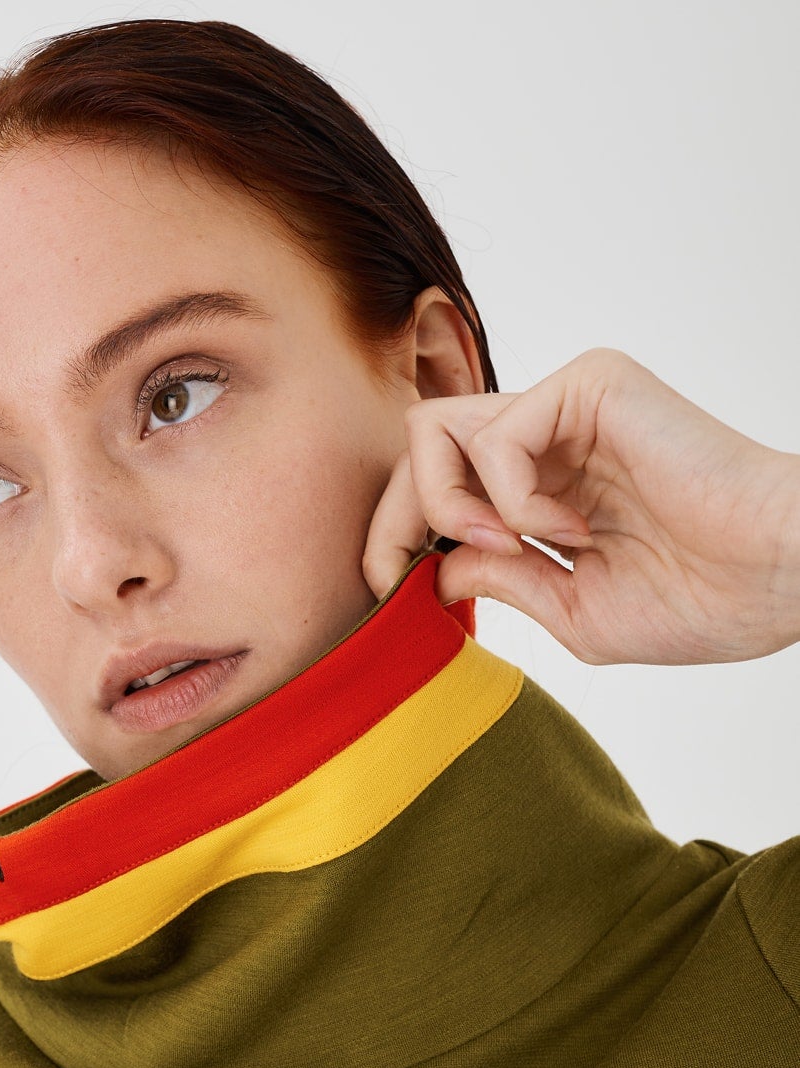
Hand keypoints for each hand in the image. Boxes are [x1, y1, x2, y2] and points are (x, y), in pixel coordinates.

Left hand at [364, 346, 799, 665]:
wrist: (780, 577)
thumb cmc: (702, 601)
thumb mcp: (571, 608)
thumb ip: (499, 578)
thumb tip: (430, 565)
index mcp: (544, 485)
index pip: (435, 485)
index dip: (392, 532)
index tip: (382, 587)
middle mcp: (549, 434)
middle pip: (418, 446)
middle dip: (392, 516)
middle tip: (400, 573)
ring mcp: (567, 405)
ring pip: (436, 428)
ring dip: (451, 505)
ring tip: (522, 545)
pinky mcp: (590, 385)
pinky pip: (495, 433)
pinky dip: (511, 496)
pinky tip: (573, 526)